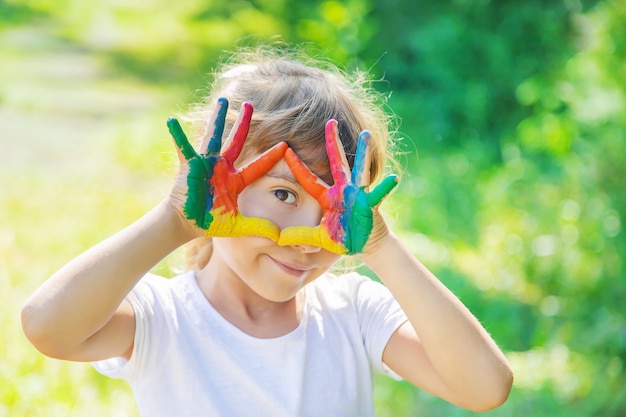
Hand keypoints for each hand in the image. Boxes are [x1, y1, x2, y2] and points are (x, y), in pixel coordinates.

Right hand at [168, 98, 287, 238]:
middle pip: (236, 141)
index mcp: (236, 180)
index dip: (271, 156)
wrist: (187, 224)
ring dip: (217, 119)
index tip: (286, 145)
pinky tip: (171, 120)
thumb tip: (279, 236)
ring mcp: (206, 164)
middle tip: (250, 105)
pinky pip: (183, 147)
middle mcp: (222, 167)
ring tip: (221, 100)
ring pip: (214, 136)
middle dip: (244, 123)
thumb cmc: (210, 223)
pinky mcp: (190, 166)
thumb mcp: (237, 226)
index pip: (258, 165)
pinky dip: (177, 135)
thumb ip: (257, 228)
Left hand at [278, 119, 397, 254]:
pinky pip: (378, 195)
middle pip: (336, 162)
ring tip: (366, 135)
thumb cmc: (343, 237)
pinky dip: (385, 187)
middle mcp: (343, 190)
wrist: (365, 244)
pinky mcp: (370, 204)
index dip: (297, 165)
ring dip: (363, 152)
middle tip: (331, 121)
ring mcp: (358, 195)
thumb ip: (301, 235)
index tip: (286, 148)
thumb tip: (279, 238)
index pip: (309, 179)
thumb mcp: (319, 237)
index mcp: (328, 197)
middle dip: (333, 142)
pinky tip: (393, 178)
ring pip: (360, 169)